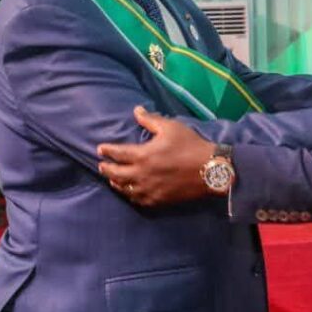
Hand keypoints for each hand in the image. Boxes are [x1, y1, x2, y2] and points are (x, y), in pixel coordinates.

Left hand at [97, 107, 212, 206]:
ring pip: (125, 189)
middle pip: (116, 174)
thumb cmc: (191, 145)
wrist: (211, 170)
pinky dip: (130, 196)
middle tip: (101, 166)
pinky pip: (138, 200)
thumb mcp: (171, 127)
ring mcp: (149, 190)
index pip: (118, 154)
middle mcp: (141, 175)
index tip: (100, 149)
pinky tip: (129, 193)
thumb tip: (136, 110)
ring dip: (116, 183)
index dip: (107, 151)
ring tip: (112, 180)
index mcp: (143, 155)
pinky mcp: (158, 200)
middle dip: (106, 169)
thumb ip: (151, 120)